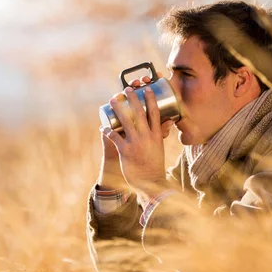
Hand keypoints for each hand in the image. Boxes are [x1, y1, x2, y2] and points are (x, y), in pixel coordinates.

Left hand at [100, 75, 169, 199]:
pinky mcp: (125, 151)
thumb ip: (160, 133)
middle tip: (127, 89)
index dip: (150, 99)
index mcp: (156, 135)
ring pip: (125, 122)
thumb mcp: (159, 147)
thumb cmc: (154, 164)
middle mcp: (146, 137)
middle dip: (132, 99)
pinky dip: (108, 131)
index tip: (147, 88)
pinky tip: (102, 127)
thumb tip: (168, 120)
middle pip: (139, 113)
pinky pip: (115, 138)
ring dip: (118, 109)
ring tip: (112, 100)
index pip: (154, 113)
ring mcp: (136, 143)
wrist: (151, 183)